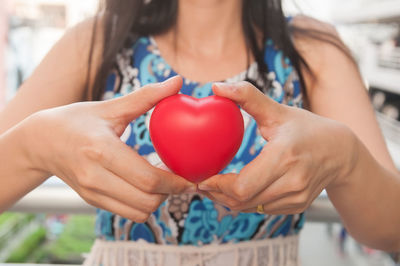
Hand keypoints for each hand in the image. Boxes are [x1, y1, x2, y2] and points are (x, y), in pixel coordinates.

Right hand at [23, 76, 193, 221]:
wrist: (40, 141)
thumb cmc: (76, 120)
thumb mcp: (110, 107)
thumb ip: (146, 96)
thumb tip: (178, 81)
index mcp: (101, 150)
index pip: (147, 179)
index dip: (175, 182)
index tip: (191, 176)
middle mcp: (95, 177)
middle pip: (147, 200)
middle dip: (171, 191)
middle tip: (181, 176)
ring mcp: (92, 192)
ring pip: (140, 211)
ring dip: (159, 199)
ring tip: (165, 180)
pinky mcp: (92, 201)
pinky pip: (128, 213)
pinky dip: (144, 203)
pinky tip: (148, 186)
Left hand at [198, 81, 356, 213]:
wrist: (340, 152)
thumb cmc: (307, 128)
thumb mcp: (277, 110)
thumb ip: (247, 96)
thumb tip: (215, 87)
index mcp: (284, 156)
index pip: (242, 186)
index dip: (217, 186)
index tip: (201, 178)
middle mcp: (292, 181)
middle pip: (243, 201)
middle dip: (217, 194)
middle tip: (201, 183)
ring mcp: (296, 197)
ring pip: (250, 208)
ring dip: (228, 200)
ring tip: (214, 187)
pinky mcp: (297, 205)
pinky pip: (262, 209)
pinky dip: (245, 202)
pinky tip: (235, 191)